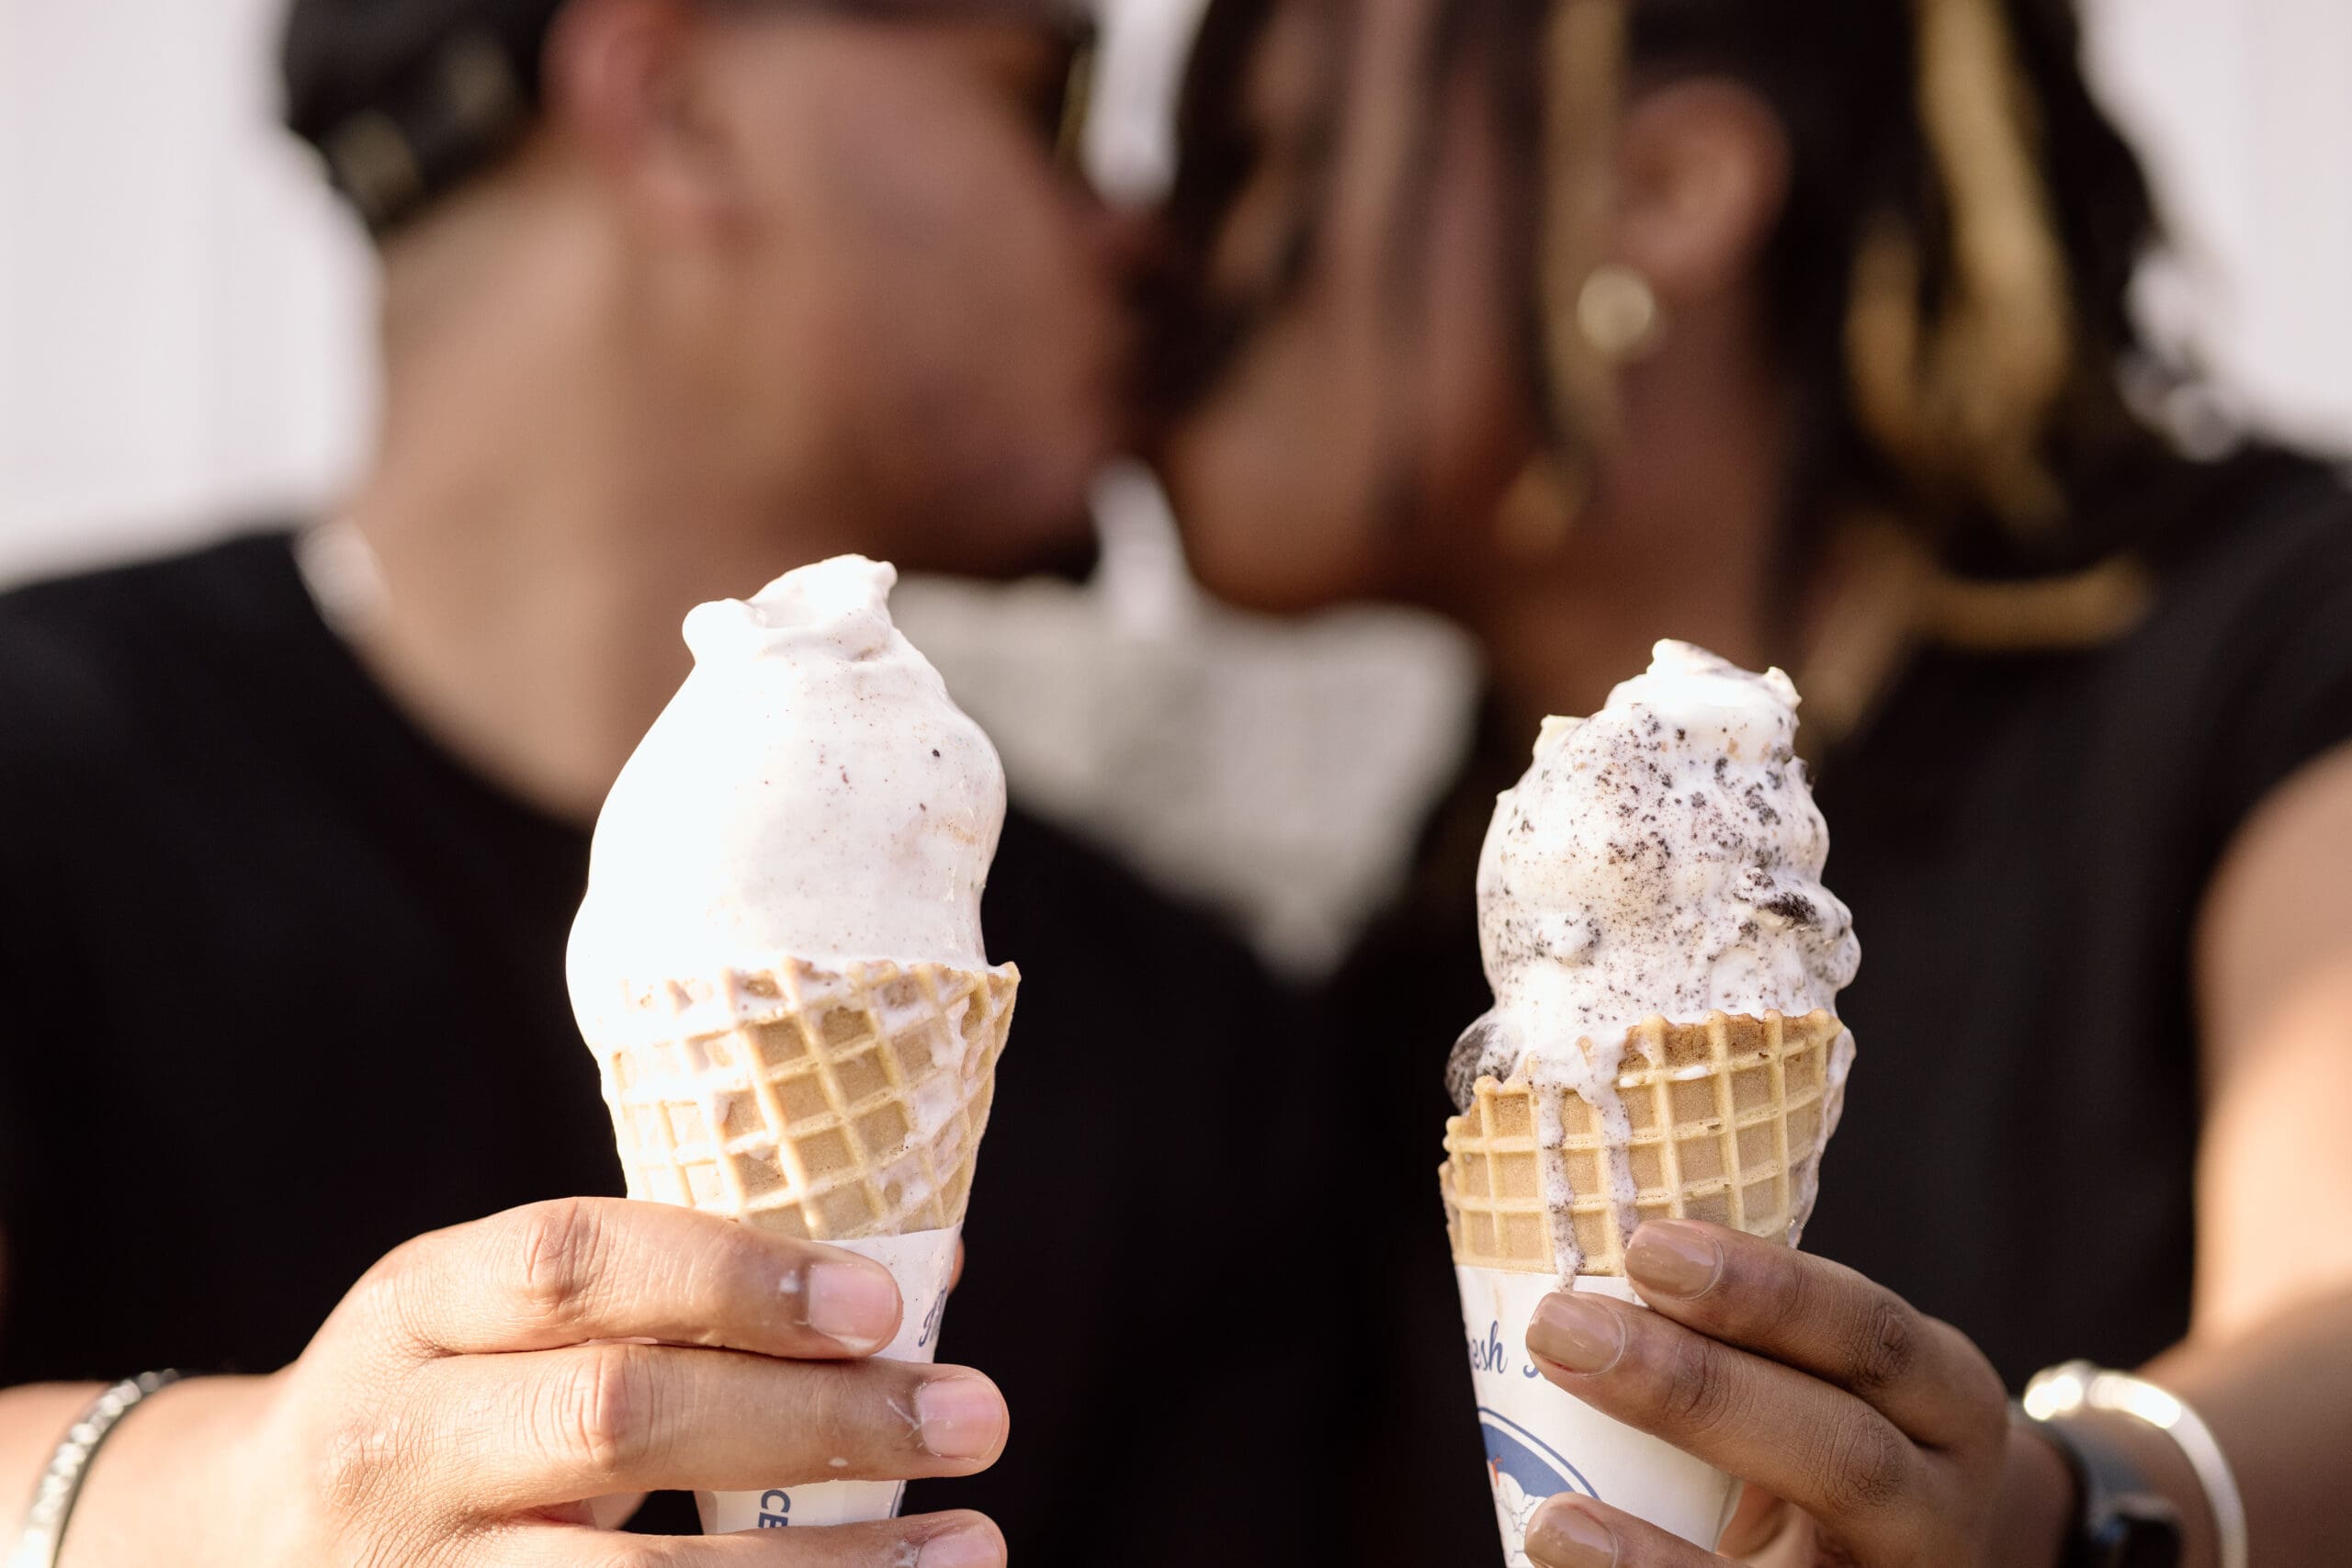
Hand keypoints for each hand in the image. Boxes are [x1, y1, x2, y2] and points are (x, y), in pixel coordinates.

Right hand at [224, 1198, 1008, 1565]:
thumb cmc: (452, 1405)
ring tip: (971, 1550)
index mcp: (419, 1307)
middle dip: (815, 1420)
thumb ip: (687, 1295)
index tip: (882, 1300)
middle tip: (978, 1416)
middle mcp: (392, 1443)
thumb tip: (926, 1277)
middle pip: (615, 1417)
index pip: (573, 1263)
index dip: (735, 1274)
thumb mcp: (514, 1322)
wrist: (246, 1546)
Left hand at [1517, 1221, 2045, 1567]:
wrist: (1890, 1558)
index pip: (1873, 1338)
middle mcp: (1936, 1508)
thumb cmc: (1825, 1436)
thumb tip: (1572, 1261)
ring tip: (1555, 1523)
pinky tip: (1562, 1558)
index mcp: (1944, 1403)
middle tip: (1562, 1327)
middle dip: (1699, 1392)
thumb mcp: (1827, 1378)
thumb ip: (1743, 1334)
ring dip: (1657, 1553)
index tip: (1645, 1245)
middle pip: (1844, 1457)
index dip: (1767, 1293)